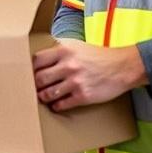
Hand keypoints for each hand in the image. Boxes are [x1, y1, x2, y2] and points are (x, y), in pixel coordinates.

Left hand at [32, 39, 146, 112]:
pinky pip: (62, 104)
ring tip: (44, 97)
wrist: (123, 67)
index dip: (30, 68)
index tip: (29, 73)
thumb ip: (59, 51)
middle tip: (34, 88)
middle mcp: (68, 65)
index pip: (37, 60)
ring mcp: (75, 81)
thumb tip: (39, 59)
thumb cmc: (98, 56)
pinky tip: (57, 104)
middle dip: (34, 85)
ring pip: (48, 94)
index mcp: (65, 50)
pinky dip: (56, 106)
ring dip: (43, 97)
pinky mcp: (83, 96)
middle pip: (39, 79)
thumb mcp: (77, 46)